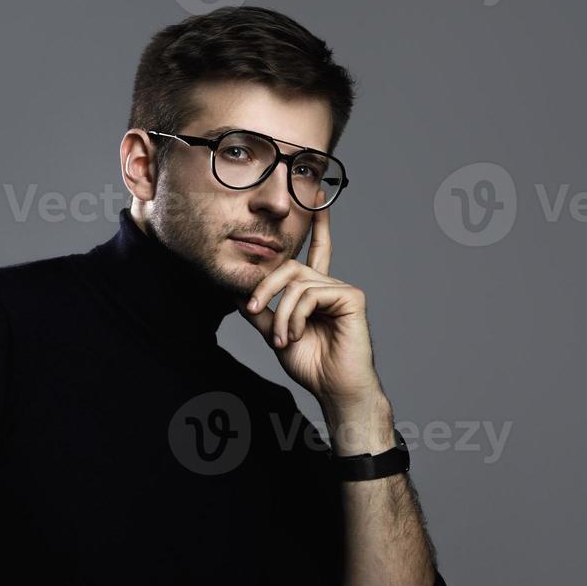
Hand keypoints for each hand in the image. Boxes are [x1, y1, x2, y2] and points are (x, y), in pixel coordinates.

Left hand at [239, 205, 383, 415]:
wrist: (334, 389)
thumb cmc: (311, 364)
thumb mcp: (276, 332)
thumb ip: (260, 310)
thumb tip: (234, 291)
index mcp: (316, 291)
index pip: (316, 251)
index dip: (318, 225)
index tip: (318, 196)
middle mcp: (331, 285)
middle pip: (289, 266)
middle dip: (265, 287)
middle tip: (253, 310)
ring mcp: (343, 290)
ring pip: (296, 283)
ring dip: (281, 313)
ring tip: (283, 339)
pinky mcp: (352, 297)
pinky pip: (311, 293)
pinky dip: (296, 315)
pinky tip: (298, 334)